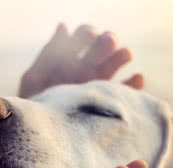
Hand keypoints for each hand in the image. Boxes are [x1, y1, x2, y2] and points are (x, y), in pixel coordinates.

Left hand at [19, 23, 143, 97]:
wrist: (43, 137)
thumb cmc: (35, 107)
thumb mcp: (35, 79)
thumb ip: (49, 54)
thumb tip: (64, 26)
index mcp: (69, 58)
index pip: (84, 36)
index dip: (88, 33)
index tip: (89, 37)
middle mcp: (87, 68)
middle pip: (103, 46)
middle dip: (107, 41)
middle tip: (107, 42)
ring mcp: (99, 85)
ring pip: (116, 64)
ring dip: (122, 55)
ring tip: (124, 54)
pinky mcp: (109, 103)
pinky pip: (126, 92)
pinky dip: (134, 84)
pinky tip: (137, 78)